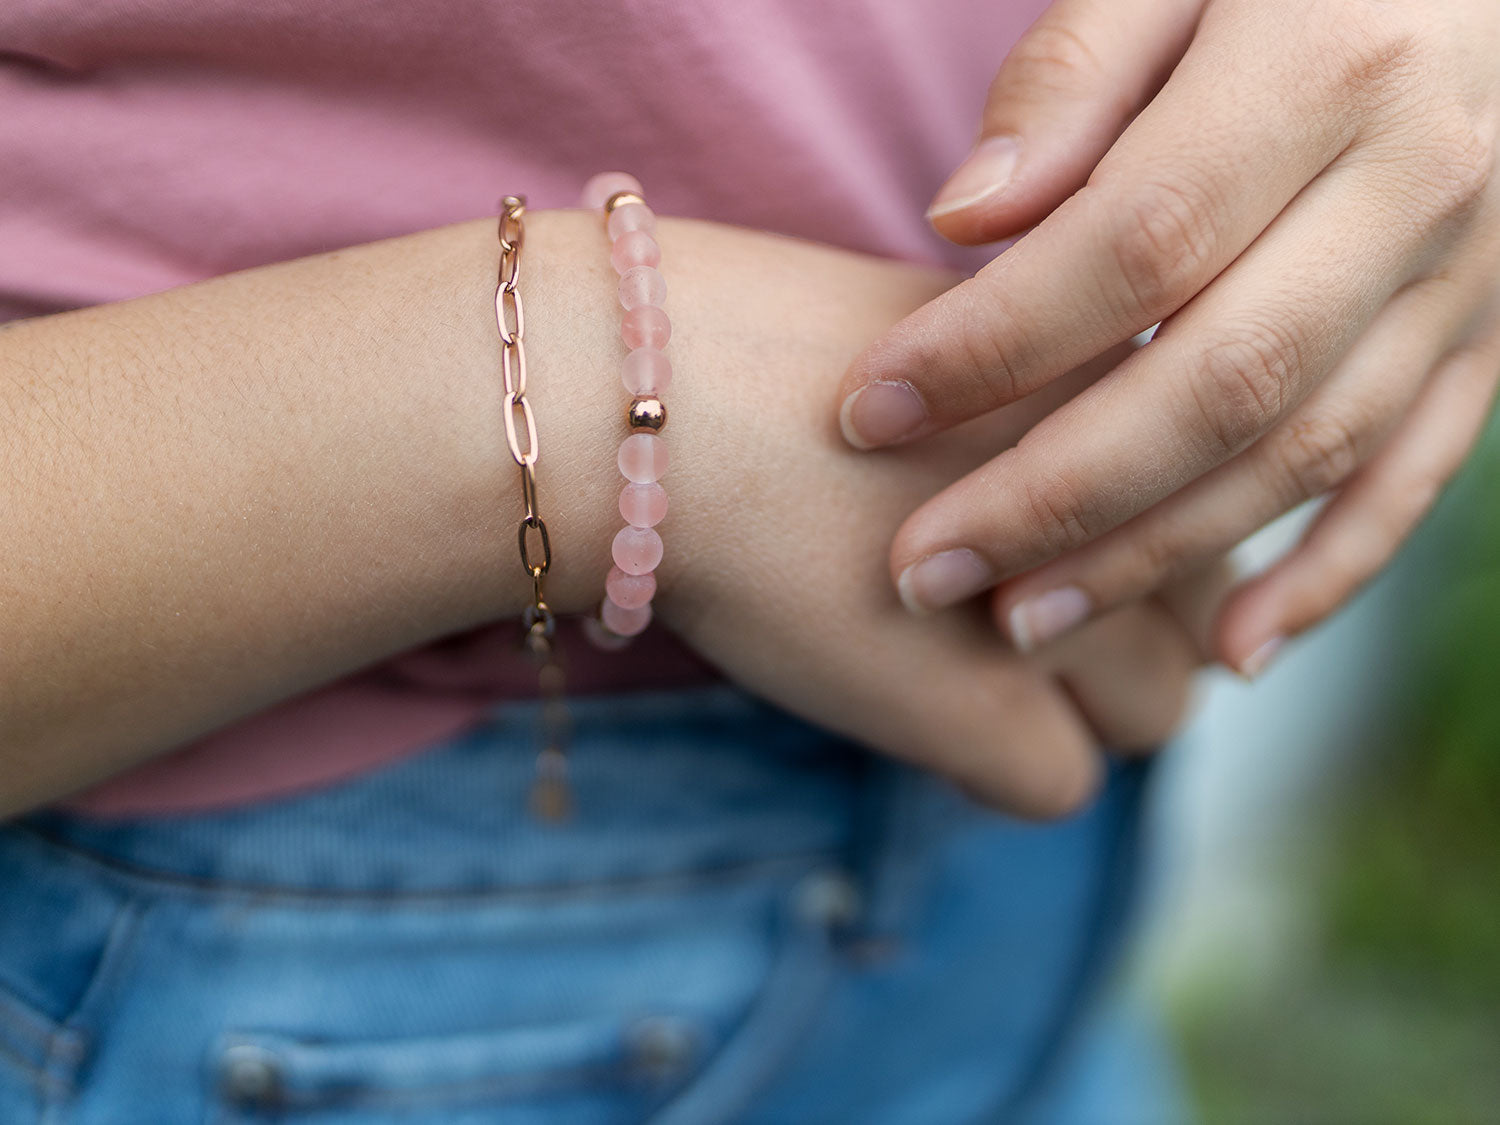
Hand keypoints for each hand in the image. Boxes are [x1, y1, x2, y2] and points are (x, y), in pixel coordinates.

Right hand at [647, 218, 1225, 815]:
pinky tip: (917, 704)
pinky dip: (994, 760)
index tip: (1055, 531)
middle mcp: (1122, 491)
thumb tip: (1066, 457)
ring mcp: (1064, 603)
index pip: (1216, 490)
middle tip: (1015, 598)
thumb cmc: (750, 345)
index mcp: (1120, 379)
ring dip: (1080, 696)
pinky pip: (1057, 784)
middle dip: (1128, 612)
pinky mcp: (983, 710)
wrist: (641, 401)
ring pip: (1159, 707)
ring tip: (966, 656)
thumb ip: (1035, 385)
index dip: (1138, 526)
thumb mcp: (939, 334)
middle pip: (1208, 601)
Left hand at [835, 0, 1499, 676]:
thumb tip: (967, 222)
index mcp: (1326, 70)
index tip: (868, 412)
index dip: (991, 344)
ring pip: (1303, 453)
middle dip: (1053, 495)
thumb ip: (1070, 79)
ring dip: (1154, 559)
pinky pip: (1416, 478)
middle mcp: (1418, 186)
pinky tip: (1227, 653)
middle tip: (923, 571)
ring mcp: (1471, 278)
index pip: (1132, 245)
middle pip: (1216, 382)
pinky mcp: (1492, 340)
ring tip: (1018, 622)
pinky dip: (1327, 577)